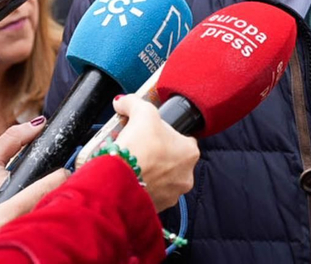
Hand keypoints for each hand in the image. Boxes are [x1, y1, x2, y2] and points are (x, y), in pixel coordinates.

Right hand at [0, 171, 64, 263]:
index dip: (52, 181)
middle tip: (62, 183)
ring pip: (27, 225)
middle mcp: (4, 236)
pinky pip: (15, 237)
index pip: (32, 195)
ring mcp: (1, 246)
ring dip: (37, 212)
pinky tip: (27, 220)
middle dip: (49, 197)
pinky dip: (23, 227)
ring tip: (49, 199)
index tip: (66, 171)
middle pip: (35, 212)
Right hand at [109, 94, 198, 210]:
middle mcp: (186, 176)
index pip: (182, 139)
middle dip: (156, 156)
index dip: (165, 135)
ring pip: (161, 180)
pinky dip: (141, 188)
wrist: (120, 183)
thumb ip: (134, 103)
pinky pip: (149, 195)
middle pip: (171, 161)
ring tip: (131, 165)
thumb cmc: (139, 147)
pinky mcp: (155, 209)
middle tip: (138, 150)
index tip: (151, 135)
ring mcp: (171, 195)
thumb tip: (123, 101)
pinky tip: (128, 180)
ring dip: (149, 174)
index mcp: (190, 153)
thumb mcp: (141, 112)